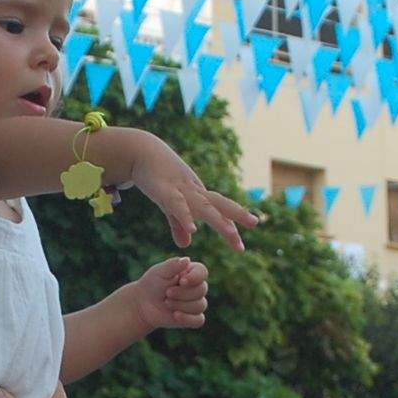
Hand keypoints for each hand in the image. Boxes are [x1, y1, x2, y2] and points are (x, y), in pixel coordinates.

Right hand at [123, 133, 260, 249]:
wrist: (141, 152)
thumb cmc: (157, 177)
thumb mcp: (169, 205)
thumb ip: (178, 225)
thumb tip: (187, 243)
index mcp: (197, 196)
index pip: (219, 211)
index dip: (230, 226)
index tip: (240, 246)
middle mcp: (194, 192)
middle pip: (220, 204)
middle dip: (238, 214)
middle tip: (256, 223)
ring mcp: (181, 190)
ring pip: (205, 206)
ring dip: (220, 220)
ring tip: (232, 234)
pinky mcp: (164, 190)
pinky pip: (178, 206)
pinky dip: (186, 218)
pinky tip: (194, 231)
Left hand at [129, 257, 208, 331]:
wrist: (143, 303)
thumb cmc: (152, 283)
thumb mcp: (160, 271)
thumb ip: (173, 265)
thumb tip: (187, 259)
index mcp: (191, 272)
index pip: (202, 272)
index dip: (195, 278)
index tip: (181, 281)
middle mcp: (196, 287)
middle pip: (202, 290)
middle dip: (182, 293)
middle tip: (167, 293)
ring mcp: (195, 303)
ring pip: (200, 305)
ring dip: (181, 305)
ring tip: (166, 302)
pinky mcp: (192, 318)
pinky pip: (199, 320)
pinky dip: (187, 318)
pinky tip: (175, 315)